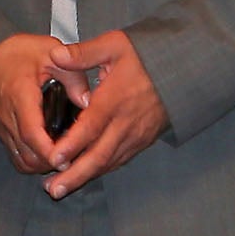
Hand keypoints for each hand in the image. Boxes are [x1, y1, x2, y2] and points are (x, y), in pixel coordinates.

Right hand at [0, 32, 71, 173]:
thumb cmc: (16, 52)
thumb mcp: (50, 52)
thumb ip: (72, 76)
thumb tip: (87, 102)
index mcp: (20, 96)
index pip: (32, 134)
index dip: (50, 151)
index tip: (67, 159)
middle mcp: (8, 116)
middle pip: (28, 155)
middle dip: (51, 162)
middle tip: (73, 156)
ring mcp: (2, 126)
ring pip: (21, 160)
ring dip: (42, 164)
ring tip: (62, 155)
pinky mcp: (0, 130)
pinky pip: (15, 155)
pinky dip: (32, 160)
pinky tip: (47, 151)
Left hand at [44, 29, 169, 197]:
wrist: (182, 70)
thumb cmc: (144, 56)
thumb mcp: (114, 45)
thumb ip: (84, 53)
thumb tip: (56, 55)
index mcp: (115, 99)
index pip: (92, 126)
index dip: (73, 144)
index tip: (55, 158)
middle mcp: (126, 122)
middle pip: (99, 154)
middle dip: (75, 174)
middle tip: (53, 190)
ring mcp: (136, 134)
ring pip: (109, 161)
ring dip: (85, 177)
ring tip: (60, 189)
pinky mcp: (142, 140)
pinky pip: (119, 159)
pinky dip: (101, 170)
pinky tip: (84, 176)